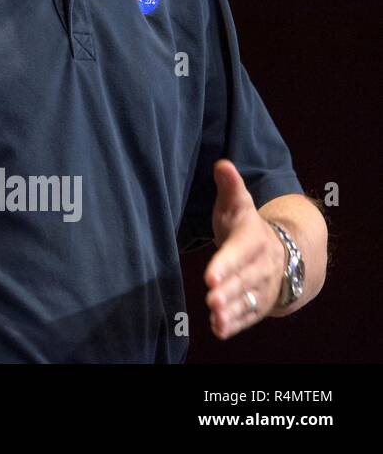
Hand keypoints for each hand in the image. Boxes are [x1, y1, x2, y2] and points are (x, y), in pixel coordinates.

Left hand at [204, 159, 285, 339]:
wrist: (283, 252)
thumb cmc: (247, 226)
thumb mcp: (239, 204)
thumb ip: (230, 186)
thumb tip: (222, 163)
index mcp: (252, 241)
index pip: (237, 253)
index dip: (224, 265)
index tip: (209, 276)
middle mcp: (260, 266)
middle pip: (243, 280)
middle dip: (228, 291)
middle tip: (211, 298)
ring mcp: (261, 287)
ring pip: (246, 301)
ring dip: (231, 310)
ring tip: (216, 317)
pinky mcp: (258, 304)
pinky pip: (248, 315)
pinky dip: (235, 323)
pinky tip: (220, 329)